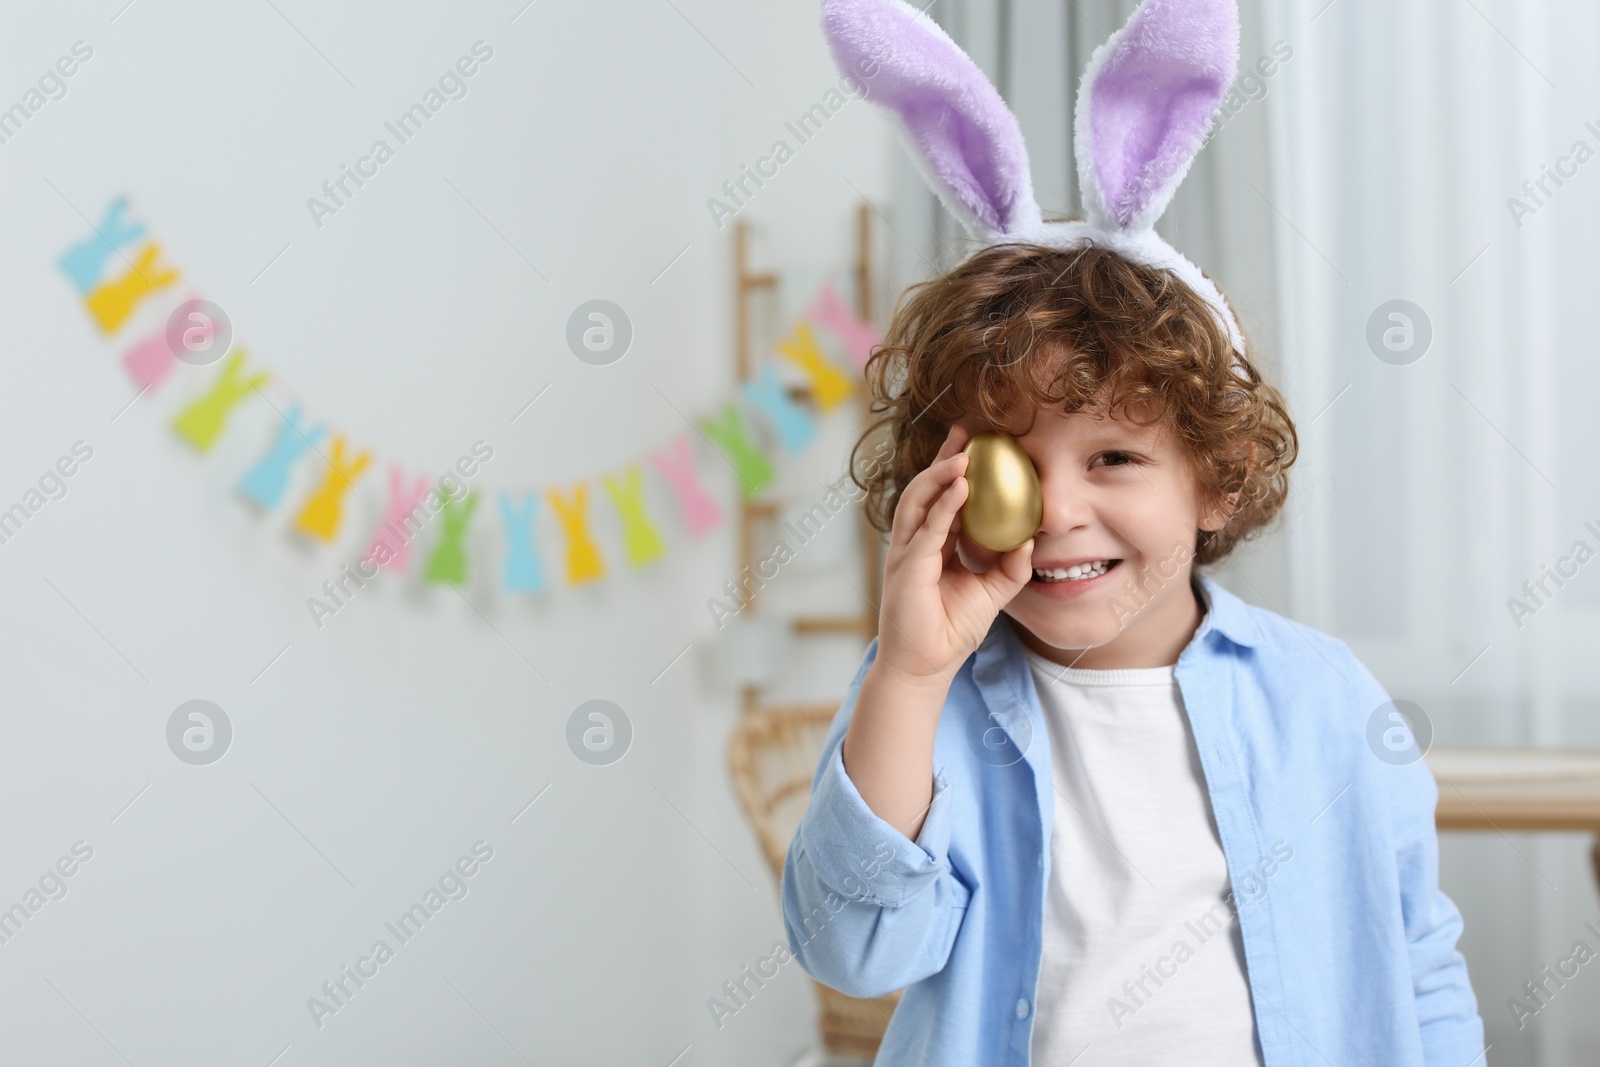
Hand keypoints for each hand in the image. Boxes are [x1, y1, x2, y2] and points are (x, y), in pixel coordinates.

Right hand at [874, 423, 1035, 686]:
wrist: (925, 668)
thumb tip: (1030, 541)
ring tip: (962, 455)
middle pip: (925, 490)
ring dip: (939, 476)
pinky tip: (959, 487)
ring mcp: (907, 554)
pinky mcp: (907, 569)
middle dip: (942, 459)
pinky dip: (942, 506)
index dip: (952, 470)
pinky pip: (926, 530)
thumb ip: (1009, 568)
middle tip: (964, 431)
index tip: (972, 443)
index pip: (941, 499)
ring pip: (918, 502)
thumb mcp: (990, 594)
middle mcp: (914, 544)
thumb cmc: (950, 632)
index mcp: (931, 546)